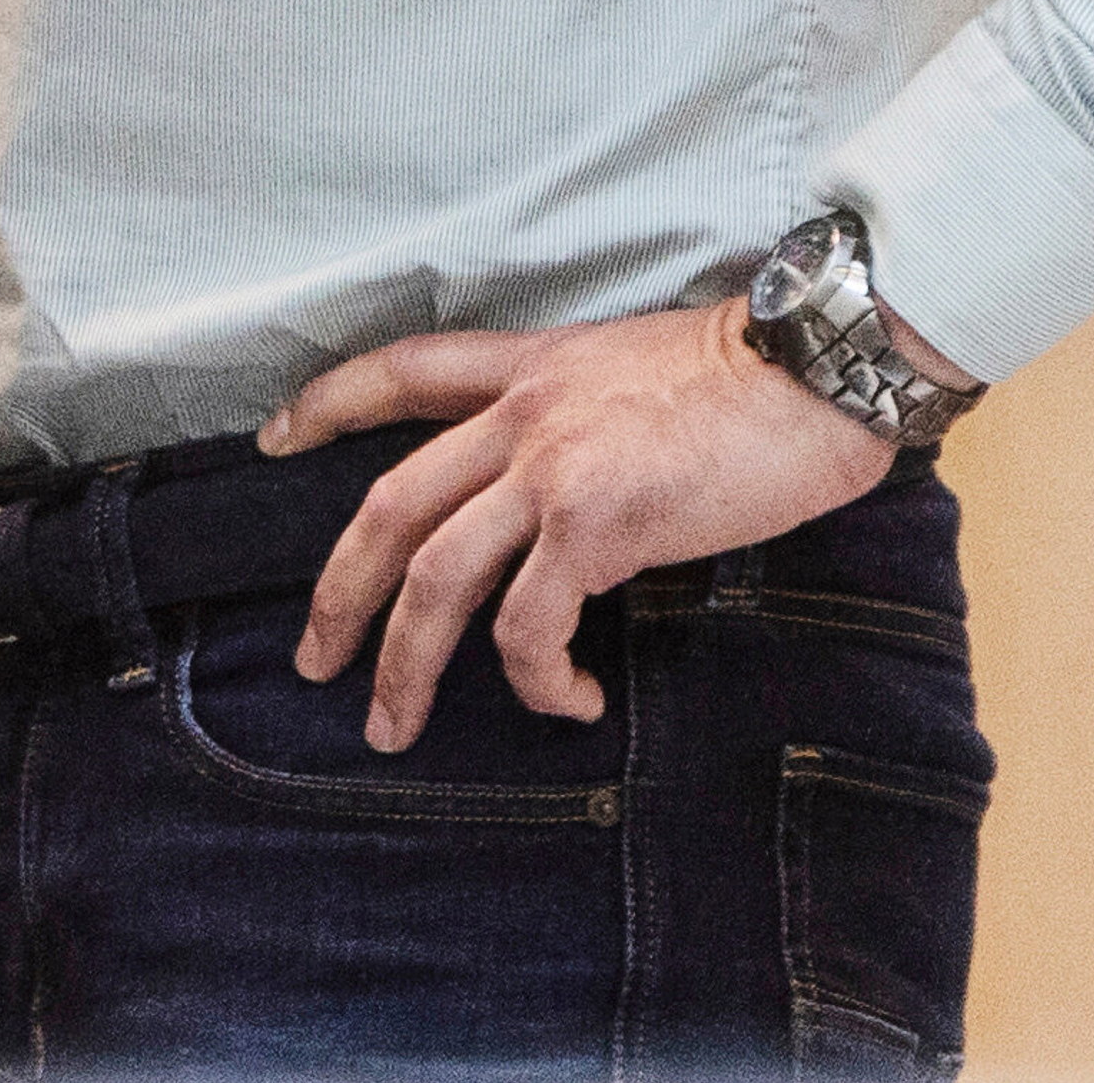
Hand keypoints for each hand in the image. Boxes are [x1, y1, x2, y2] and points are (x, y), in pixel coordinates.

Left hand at [263, 294, 931, 747]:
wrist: (819, 367)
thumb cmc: (754, 378)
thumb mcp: (632, 372)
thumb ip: (577, 421)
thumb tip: (560, 497)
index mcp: (526, 369)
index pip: (399, 372)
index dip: (326, 403)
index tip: (274, 437)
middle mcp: (519, 415)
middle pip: (388, 505)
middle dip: (337, 591)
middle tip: (312, 661)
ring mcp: (550, 469)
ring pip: (434, 576)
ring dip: (404, 663)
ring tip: (391, 726)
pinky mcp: (597, 522)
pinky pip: (530, 621)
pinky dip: (534, 676)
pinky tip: (566, 701)